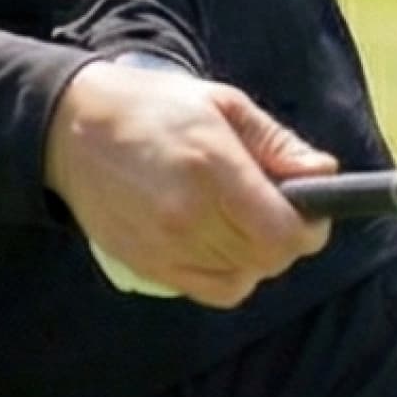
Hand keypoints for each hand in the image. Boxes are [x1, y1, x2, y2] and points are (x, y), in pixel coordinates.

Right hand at [43, 59, 333, 310]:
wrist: (72, 129)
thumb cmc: (155, 107)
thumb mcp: (223, 105)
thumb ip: (277, 144)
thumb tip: (324, 175)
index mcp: (213, 168)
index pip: (283, 233)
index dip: (309, 228)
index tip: (309, 211)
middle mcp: (188, 215)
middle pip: (267, 259)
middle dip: (284, 238)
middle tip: (276, 210)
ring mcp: (165, 246)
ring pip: (243, 277)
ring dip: (255, 255)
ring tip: (240, 220)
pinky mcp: (147, 266)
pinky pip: (213, 290)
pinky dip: (229, 274)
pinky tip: (219, 244)